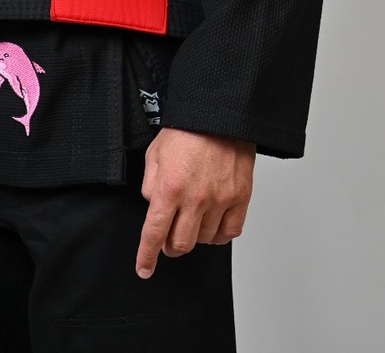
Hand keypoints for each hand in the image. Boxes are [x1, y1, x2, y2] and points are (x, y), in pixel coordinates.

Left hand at [136, 127, 254, 276]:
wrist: (221, 114)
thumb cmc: (188, 129)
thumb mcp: (155, 153)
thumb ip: (150, 183)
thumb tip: (152, 205)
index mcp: (170, 187)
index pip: (154, 233)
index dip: (146, 256)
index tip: (144, 269)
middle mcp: (195, 199)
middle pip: (180, 245)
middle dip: (169, 246)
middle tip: (168, 236)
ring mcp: (220, 201)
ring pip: (203, 240)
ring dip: (194, 236)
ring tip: (192, 218)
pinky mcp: (240, 199)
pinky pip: (229, 233)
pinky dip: (218, 234)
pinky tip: (212, 223)